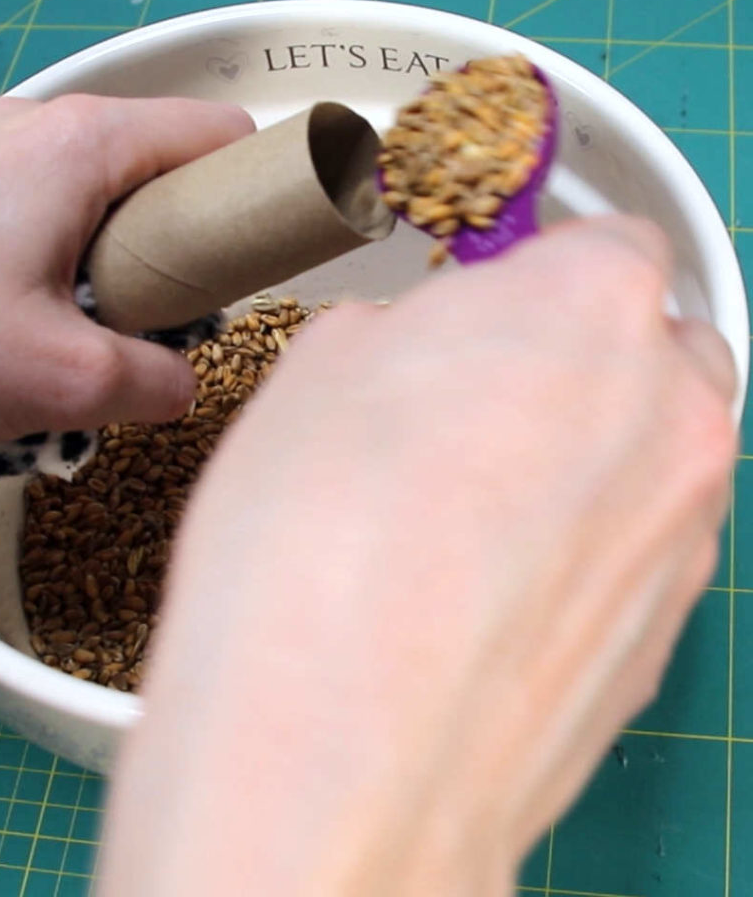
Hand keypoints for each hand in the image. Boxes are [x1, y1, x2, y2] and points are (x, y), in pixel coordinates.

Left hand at [0, 96, 252, 452]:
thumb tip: (182, 383)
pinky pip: (43, 201)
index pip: (216, 133)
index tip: (262, 255)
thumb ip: (161, 382)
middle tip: (175, 314)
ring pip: (99, 185)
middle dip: (187, 235)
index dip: (258, 189)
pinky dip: (68, 250)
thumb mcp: (69, 382)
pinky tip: (34, 315)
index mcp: (82, 144)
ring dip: (123, 250)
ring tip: (99, 325)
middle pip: (159, 158)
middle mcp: (35, 124)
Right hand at [100, 217, 736, 896]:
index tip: (496, 299)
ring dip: (580, 458)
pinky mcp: (664, 637)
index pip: (609, 243)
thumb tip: (417, 349)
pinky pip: (635, 553)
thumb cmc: (314, 550)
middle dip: (578, 359)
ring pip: (649, 455)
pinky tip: (481, 587)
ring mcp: (682, 533)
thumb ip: (405, 333)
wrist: (336, 754)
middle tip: (473, 403)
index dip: (540, 268)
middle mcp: (667, 413)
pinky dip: (579, 549)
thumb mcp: (319, 371)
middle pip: (653, 350)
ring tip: (462, 512)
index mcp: (586, 307)